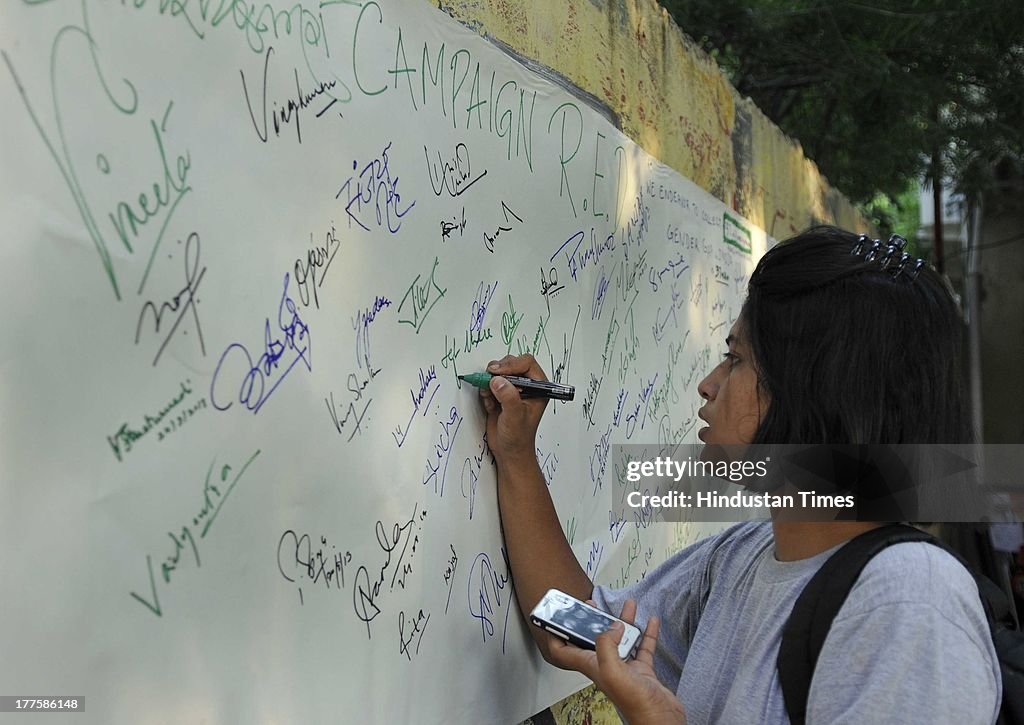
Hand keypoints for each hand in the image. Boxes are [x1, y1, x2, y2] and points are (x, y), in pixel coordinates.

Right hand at [478, 354, 549, 465]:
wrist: (509, 451)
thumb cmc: (519, 437)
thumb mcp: (515, 416)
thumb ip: (508, 397)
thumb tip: (498, 381)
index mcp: (538, 387)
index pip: (527, 363)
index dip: (512, 365)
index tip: (498, 373)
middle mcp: (526, 385)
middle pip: (511, 363)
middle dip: (499, 370)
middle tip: (490, 380)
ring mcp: (512, 389)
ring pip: (499, 372)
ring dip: (490, 380)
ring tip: (490, 396)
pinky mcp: (500, 394)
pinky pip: (489, 383)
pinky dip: (485, 390)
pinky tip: (490, 404)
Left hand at [544, 600, 685, 724]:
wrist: (661, 719)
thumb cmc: (635, 704)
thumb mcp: (612, 670)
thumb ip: (606, 645)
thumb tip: (612, 627)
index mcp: (592, 666)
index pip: (563, 650)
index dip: (556, 634)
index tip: (555, 617)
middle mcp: (605, 665)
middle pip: (594, 638)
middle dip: (593, 620)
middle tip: (593, 604)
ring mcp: (624, 668)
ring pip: (621, 638)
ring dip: (624, 621)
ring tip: (628, 606)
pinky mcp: (641, 670)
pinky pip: (642, 646)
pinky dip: (646, 633)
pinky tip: (650, 622)